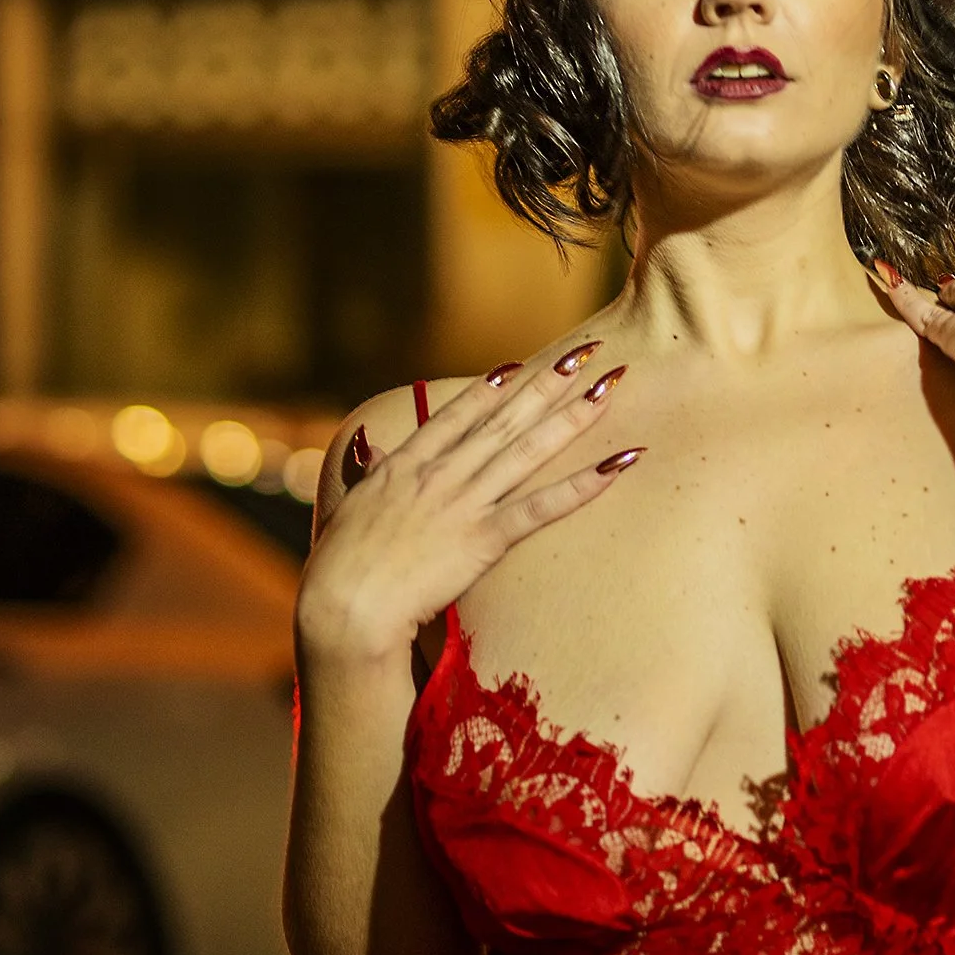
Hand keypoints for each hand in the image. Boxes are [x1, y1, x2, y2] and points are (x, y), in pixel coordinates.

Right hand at [297, 346, 641, 666]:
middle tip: (586, 351)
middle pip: (505, 420)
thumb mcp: (349, 506)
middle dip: (547, 383)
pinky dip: (581, 486)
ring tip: (609, 386)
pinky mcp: (482, 540)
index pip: (458, 416)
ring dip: (573, 416)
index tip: (519, 364)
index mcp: (406, 464)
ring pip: (528, 450)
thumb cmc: (339, 563)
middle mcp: (440, 474)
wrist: (344, 603)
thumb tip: (369, 444)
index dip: (491, 389)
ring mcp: (464, 504)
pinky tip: (616, 465)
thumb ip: (366, 471)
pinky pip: (540, 508)